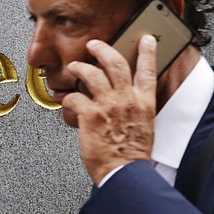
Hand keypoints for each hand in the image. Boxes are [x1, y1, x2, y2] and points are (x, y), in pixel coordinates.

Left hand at [63, 35, 157, 184]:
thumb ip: (134, 110)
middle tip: (94, 45)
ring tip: (74, 67)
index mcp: (144, 103)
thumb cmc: (132, 156)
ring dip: (79, 68)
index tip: (146, 39)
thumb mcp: (143, 127)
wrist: (125, 173)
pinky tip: (65, 101)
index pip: (148, 71)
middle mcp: (127, 100)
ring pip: (92, 74)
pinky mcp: (91, 115)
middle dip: (102, 49)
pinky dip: (67, 98)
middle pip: (115, 63)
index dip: (148, 52)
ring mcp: (109, 106)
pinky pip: (74, 98)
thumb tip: (123, 103)